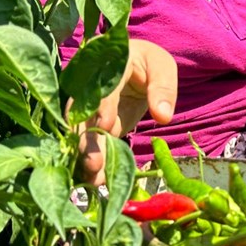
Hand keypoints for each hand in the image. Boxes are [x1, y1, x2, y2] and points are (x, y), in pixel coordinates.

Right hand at [78, 39, 176, 184]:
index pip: (102, 87)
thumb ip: (163, 89)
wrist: (136, 70)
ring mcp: (87, 109)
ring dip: (86, 156)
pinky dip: (92, 162)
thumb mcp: (162, 68)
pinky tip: (96, 180)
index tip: (106, 127)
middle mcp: (89, 88)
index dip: (102, 107)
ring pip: (82, 133)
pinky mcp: (91, 126)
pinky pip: (89, 144)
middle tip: (92, 162)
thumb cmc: (149, 65)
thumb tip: (163, 116)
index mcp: (107, 68)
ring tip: (93, 178)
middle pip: (83, 115)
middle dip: (87, 140)